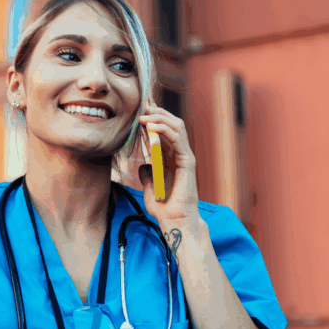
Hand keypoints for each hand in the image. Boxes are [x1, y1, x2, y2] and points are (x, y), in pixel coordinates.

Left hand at [137, 102, 202, 231]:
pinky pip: (178, 139)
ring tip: (144, 115)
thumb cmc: (164, 208)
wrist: (174, 221)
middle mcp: (180, 155)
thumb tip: (142, 166)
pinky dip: (164, 130)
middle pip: (172, 125)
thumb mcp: (150, 187)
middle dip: (157, 113)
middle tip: (142, 107)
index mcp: (172, 159)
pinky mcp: (188, 162)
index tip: (140, 110)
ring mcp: (186, 157)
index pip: (165, 131)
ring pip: (177, 127)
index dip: (154, 119)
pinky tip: (151, 127)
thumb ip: (147, 174)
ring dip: (160, 118)